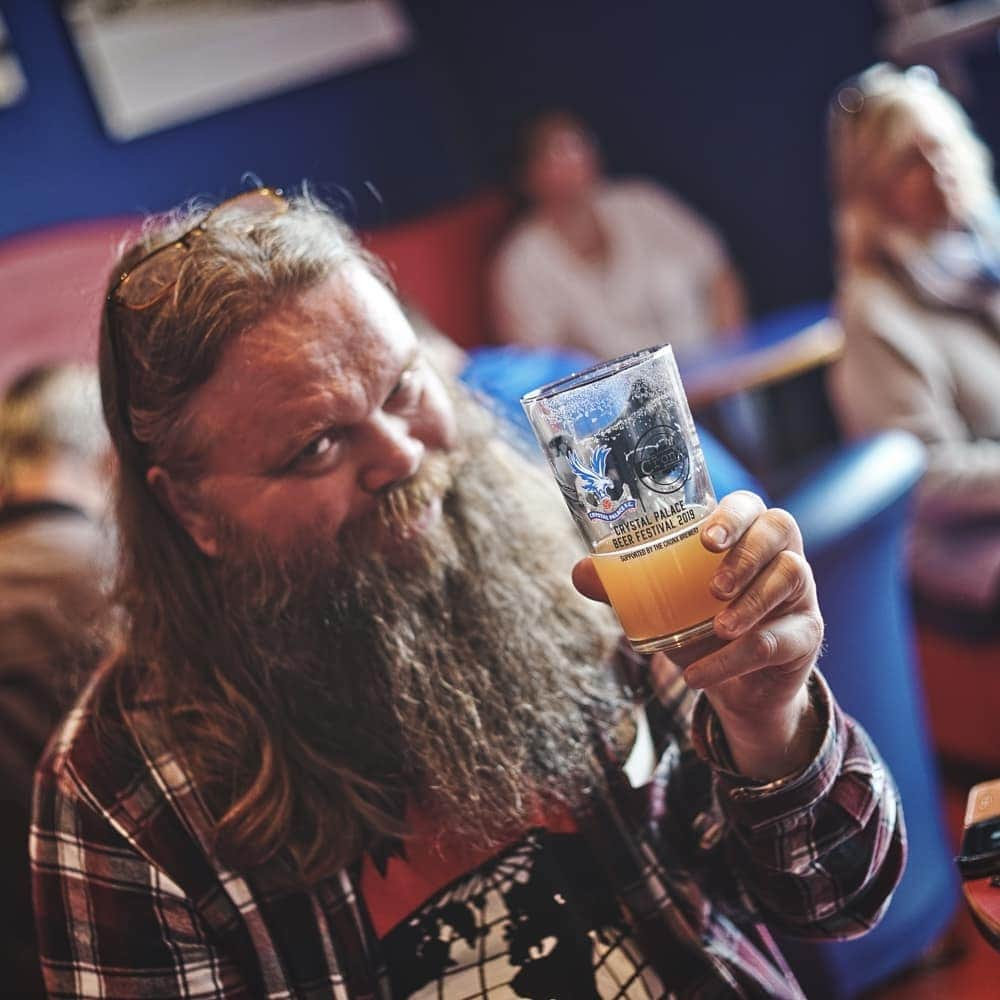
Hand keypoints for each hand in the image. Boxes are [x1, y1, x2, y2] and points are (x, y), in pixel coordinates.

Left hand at [572, 491, 824, 779]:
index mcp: (743, 535)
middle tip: (713, 585)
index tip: (704, 538)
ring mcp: (800, 593)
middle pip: (780, 528)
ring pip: (792, 575)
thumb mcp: (663, 606)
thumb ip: (626, 586)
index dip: (732, 514)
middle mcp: (779, 553)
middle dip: (746, 552)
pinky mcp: (806, 635)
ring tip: (717, 627)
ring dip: (751, 602)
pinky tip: (700, 672)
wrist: (735, 687)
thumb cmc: (700, 626)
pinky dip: (735, 658)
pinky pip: (780, 639)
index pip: (749, 505)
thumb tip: (580, 571)